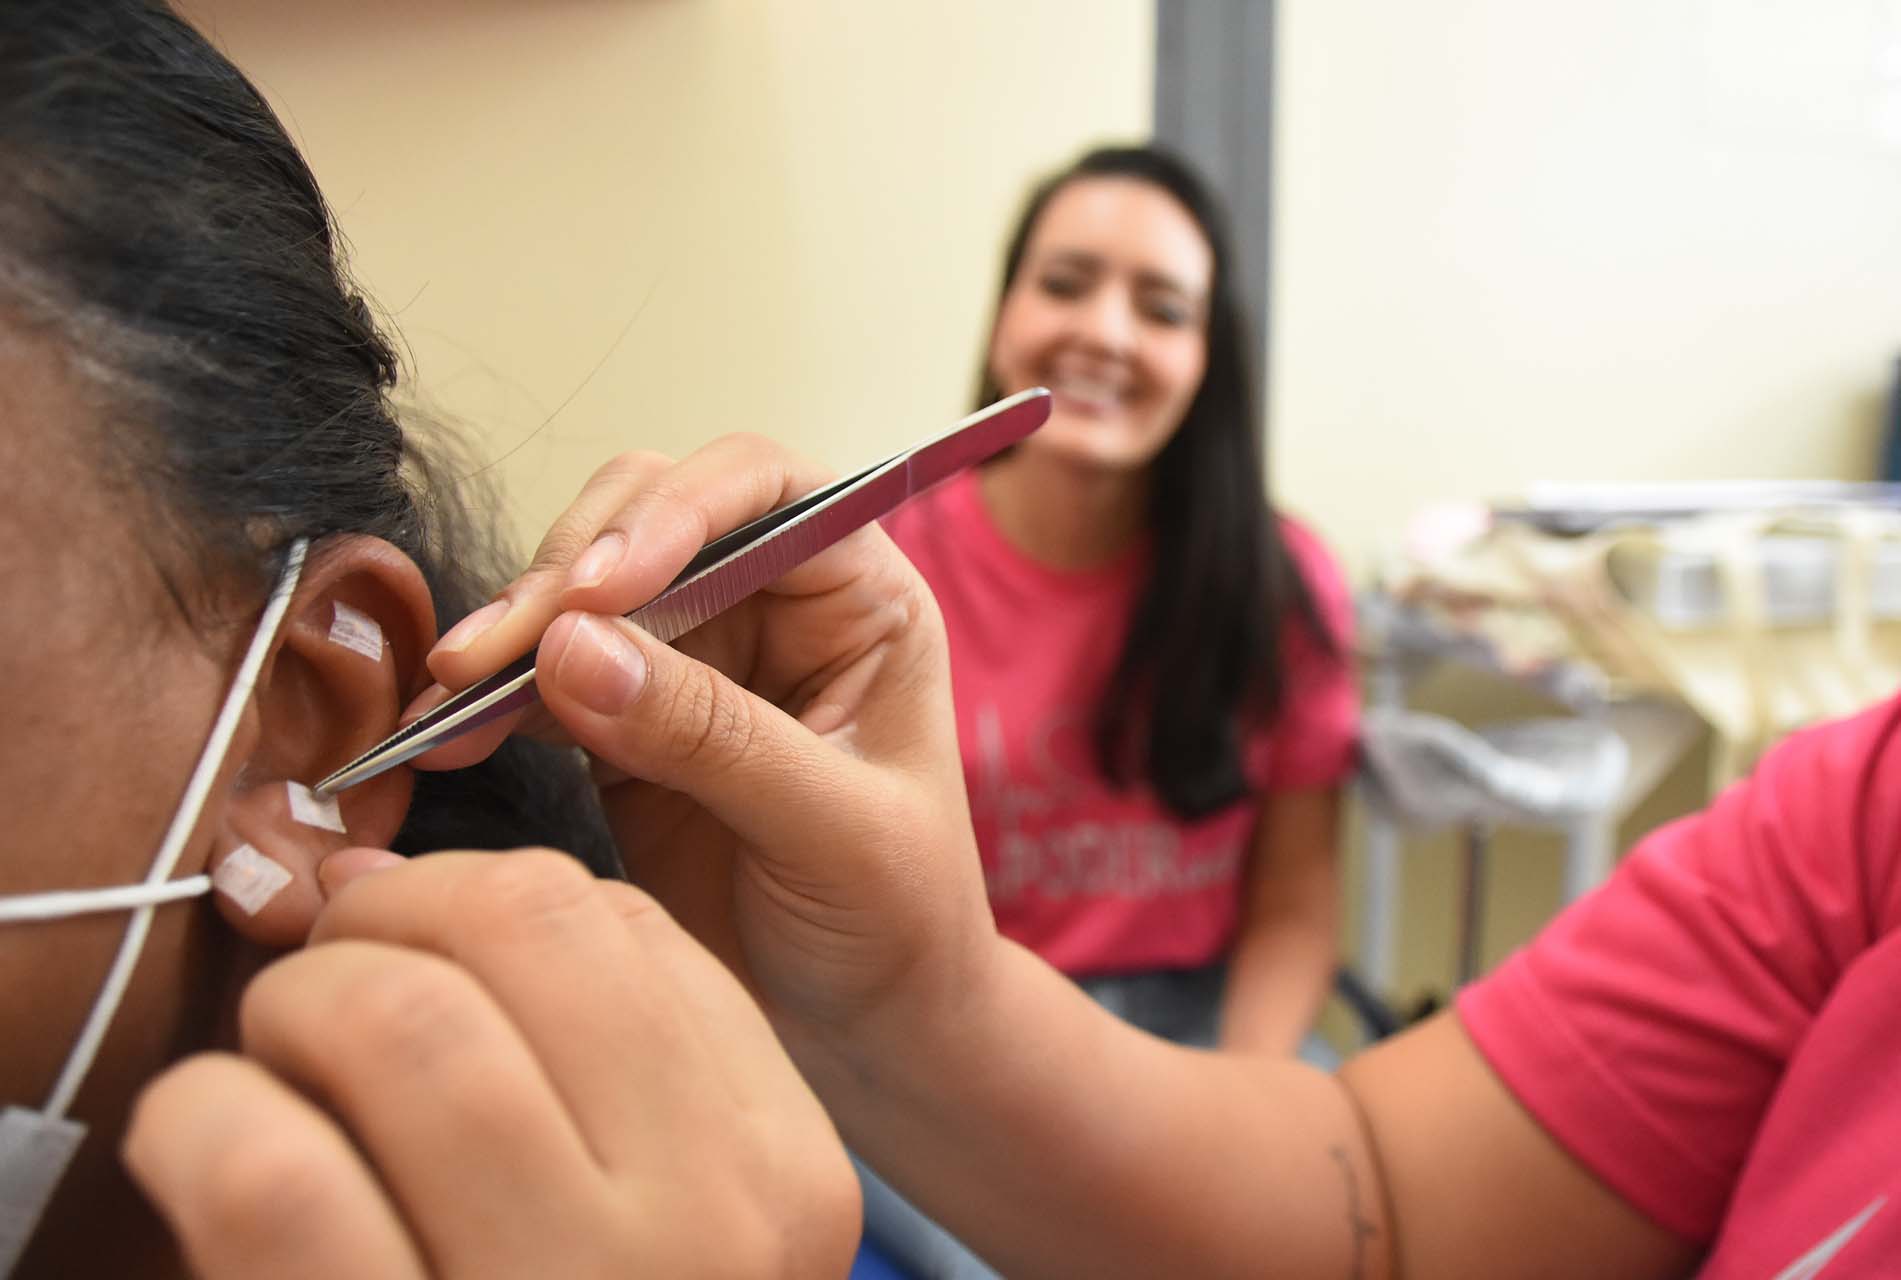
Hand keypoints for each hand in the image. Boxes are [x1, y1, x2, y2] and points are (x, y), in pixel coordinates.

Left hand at [123, 850, 858, 1278]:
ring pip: (402, 1024)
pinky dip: (204, 1119)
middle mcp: (703, 1232)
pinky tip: (201, 1142)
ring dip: (289, 1009)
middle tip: (323, 986)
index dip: (469, 900)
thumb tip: (377, 877)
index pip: (617, 925)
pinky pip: (278, 1173)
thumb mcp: (675, 1223)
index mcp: (782, 1175)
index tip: (403, 944)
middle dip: (379, 922)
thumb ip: (593, 1050)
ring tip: (264, 1067)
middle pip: (518, 933)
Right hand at [415, 437, 998, 1064]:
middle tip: (491, 657)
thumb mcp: (834, 832)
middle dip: (568, 573)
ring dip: (510, 631)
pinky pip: (540, 676)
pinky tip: (442, 733)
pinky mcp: (621, 722)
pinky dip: (488, 699)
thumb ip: (714, 738)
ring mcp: (692, 659)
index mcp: (859, 596)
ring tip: (449, 701)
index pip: (765, 486)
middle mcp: (773, 604)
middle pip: (649, 517)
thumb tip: (572, 649)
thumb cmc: (898, 924)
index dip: (678, 511)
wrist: (867, 1033)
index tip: (602, 588)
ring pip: (581, 589)